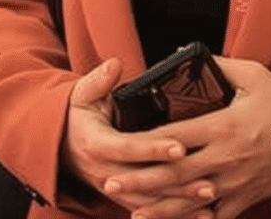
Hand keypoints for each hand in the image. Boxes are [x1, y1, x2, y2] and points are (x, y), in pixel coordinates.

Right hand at [61, 59, 207, 214]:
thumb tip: (113, 66)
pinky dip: (174, 214)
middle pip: (145, 182)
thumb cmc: (78, 116)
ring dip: (180, 203)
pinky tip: (202, 215)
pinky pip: (151, 210)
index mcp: (98, 144)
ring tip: (210, 197)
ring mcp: (116, 189)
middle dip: (177, 183)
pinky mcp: (125, 197)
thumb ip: (98, 81)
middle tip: (208, 181)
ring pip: (150, 201)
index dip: (154, 149)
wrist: (60, 148)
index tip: (180, 147)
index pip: (129, 148)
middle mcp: (106, 172)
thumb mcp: (82, 95)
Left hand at [102, 56, 270, 218]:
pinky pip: (211, 216)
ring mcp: (233, 183)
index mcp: (225, 126)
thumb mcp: (255, 76)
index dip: (146, 143)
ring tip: (130, 210)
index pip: (175, 136)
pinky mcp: (243, 199)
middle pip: (173, 173)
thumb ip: (220, 66)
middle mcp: (225, 158)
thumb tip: (187, 53)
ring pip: (187, 201)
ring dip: (156, 207)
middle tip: (110, 183)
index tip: (122, 145)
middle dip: (139, 180)